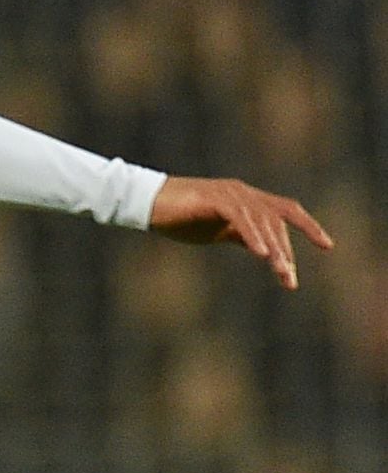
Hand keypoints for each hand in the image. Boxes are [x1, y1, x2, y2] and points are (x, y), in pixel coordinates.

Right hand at [148, 176, 331, 289]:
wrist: (145, 203)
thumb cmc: (177, 217)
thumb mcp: (216, 230)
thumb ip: (241, 235)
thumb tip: (264, 249)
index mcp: (247, 198)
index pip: (285, 211)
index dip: (308, 227)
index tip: (326, 246)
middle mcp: (243, 192)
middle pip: (277, 219)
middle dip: (286, 251)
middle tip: (289, 280)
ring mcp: (229, 194)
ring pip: (263, 221)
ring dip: (274, 249)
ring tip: (280, 273)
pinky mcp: (214, 199)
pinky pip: (241, 218)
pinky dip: (253, 236)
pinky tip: (262, 255)